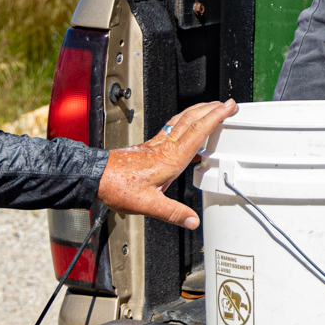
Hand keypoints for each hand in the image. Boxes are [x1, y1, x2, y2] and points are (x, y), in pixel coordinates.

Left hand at [96, 99, 237, 229]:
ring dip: (199, 111)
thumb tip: (193, 221)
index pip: (198, 131)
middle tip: (226, 104)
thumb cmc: (117, 186)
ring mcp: (156, 144)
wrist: (96, 176)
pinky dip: (185, 122)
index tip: (228, 107)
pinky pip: (172, 128)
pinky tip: (186, 130)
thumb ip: (173, 213)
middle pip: (192, 119)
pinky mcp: (149, 146)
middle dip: (211, 108)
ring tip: (210, 108)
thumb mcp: (147, 205)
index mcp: (170, 158)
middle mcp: (164, 147)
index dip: (216, 117)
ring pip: (181, 120)